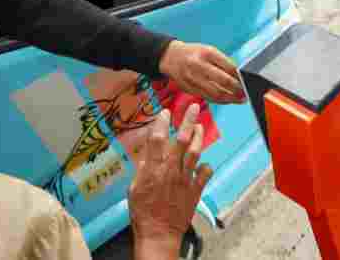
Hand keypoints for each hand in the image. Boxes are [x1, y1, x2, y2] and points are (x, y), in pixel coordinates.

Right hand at [128, 105, 213, 253]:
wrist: (158, 233)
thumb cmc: (142, 212)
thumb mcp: (134, 189)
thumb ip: (143, 169)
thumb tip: (148, 153)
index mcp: (153, 169)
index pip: (157, 139)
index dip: (161, 123)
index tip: (165, 112)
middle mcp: (170, 170)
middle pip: (181, 140)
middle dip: (187, 120)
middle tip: (193, 106)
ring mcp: (185, 179)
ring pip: (195, 152)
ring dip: (198, 136)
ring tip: (199, 126)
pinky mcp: (195, 190)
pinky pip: (204, 173)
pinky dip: (206, 166)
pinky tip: (204, 162)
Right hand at [159, 41, 245, 103]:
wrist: (170, 57)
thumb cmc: (194, 53)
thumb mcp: (209, 50)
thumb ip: (223, 62)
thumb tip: (240, 76)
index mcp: (207, 53)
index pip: (229, 66)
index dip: (240, 76)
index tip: (248, 81)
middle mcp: (199, 65)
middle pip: (223, 81)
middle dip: (238, 89)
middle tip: (246, 93)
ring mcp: (193, 78)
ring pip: (216, 93)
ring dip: (231, 98)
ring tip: (240, 99)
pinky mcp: (189, 89)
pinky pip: (208, 97)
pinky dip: (220, 100)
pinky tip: (228, 100)